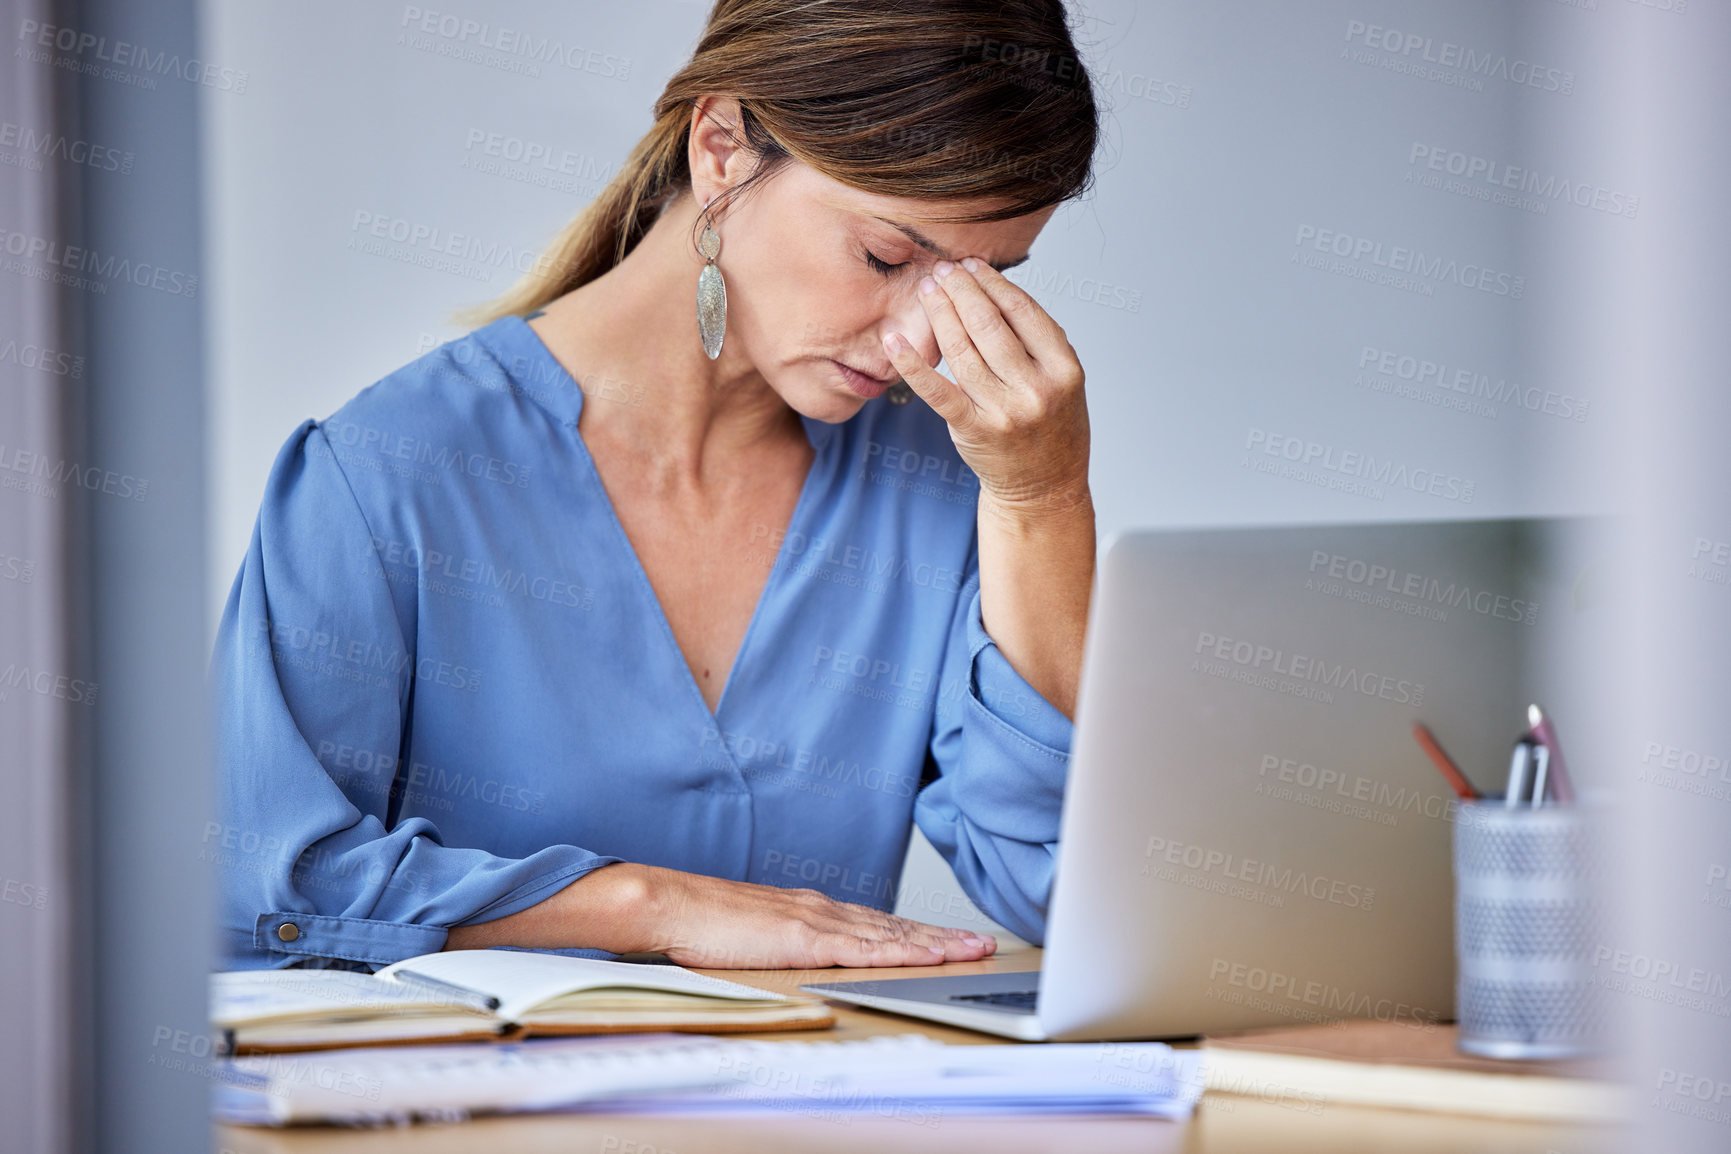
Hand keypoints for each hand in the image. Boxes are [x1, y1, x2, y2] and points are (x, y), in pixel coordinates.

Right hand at [447, 862, 998, 968]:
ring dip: (934, 943)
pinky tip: (930, 958)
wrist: (667, 903)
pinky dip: (904, 951)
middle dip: (939, 937)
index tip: (948, 941)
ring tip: (971, 951)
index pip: (873, 924)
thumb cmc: (700, 922)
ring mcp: (816, 920)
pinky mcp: (806, 936)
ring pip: (889, 934)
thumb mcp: (753, 935)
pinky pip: (867, 947)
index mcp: (808, 909)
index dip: (914, 934)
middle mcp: (821, 909)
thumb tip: (797, 961)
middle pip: (892, 927)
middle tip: (981, 945)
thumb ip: (781, 944)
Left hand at [882, 257, 1089, 513]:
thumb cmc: (1051, 428)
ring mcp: (1004, 411)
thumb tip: (993, 290)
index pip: (1023, 312)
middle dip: (961, 290)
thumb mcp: (1063, 381)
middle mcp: (1036, 389)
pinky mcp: (973, 430)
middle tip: (942, 269)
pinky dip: (912, 363)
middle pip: (990, 325)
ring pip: (962, 350)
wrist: (1045, 487)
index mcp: (1064, 369)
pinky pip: (936, 390)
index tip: (972, 265)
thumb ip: (1038, 342)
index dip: (993, 283)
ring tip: (927, 290)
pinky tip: (894, 340)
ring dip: (939, 314)